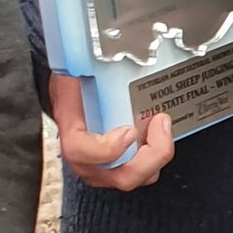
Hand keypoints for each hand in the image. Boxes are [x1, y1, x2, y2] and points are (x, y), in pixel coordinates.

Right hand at [49, 67, 173, 191]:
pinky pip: (143, 171)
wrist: (71, 96)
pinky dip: (156, 155)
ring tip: (161, 125)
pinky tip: (158, 132)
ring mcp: (104, 168)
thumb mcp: (73, 72)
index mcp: (71, 131)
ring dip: (157, 155)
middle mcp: (86, 158)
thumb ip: (81, 66)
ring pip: (136, 177)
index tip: (129, 130)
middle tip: (160, 124)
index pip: (80, 151)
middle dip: (151, 156)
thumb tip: (95, 55)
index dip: (107, 149)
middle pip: (120, 176)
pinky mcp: (119, 167)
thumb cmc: (74, 85)